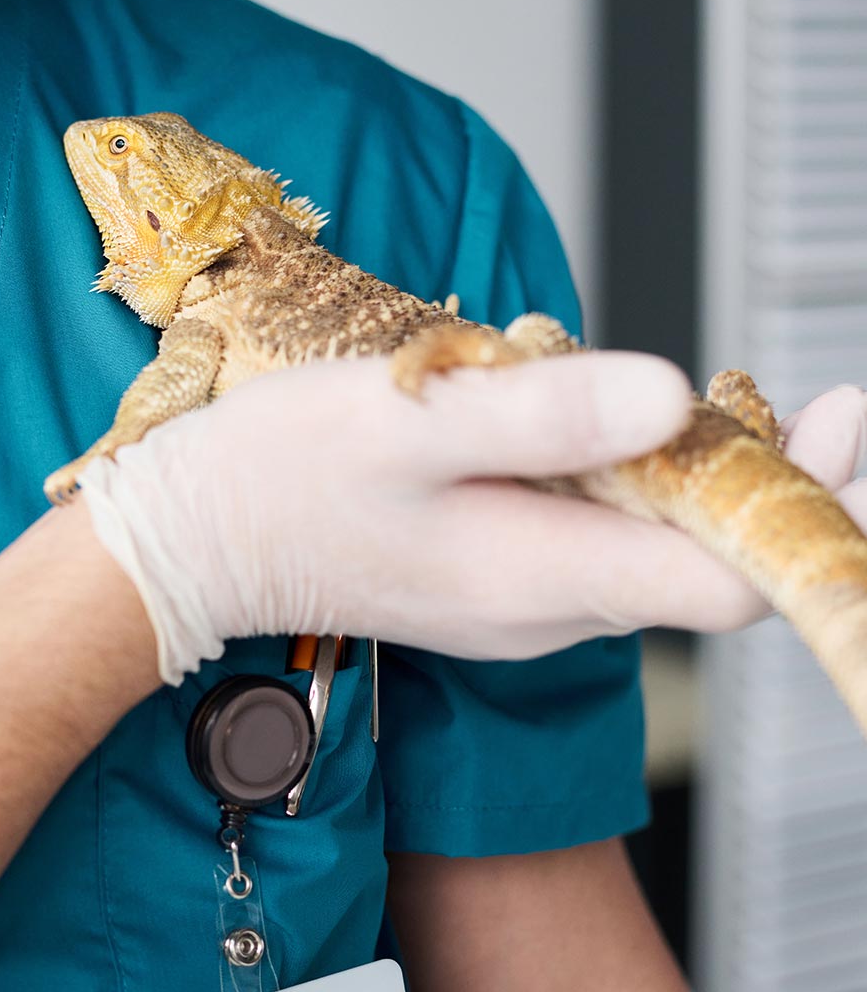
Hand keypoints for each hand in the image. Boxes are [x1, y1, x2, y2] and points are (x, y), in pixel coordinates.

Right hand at [77, 354, 866, 682]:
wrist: (190, 545)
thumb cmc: (281, 476)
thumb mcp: (407, 422)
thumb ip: (543, 415)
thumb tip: (674, 398)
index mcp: (543, 576)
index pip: (728, 582)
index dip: (807, 509)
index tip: (845, 418)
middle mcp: (550, 610)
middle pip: (699, 560)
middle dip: (753, 472)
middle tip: (767, 382)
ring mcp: (521, 603)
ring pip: (643, 542)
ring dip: (672, 464)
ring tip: (661, 385)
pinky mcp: (494, 580)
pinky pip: (590, 533)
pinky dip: (610, 475)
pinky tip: (572, 412)